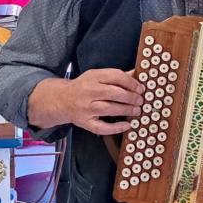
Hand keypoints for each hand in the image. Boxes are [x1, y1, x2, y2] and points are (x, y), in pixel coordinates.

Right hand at [29, 68, 143, 135]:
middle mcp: (89, 92)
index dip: (131, 82)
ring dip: (126, 110)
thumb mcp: (97, 76)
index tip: (140, 88)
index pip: (116, 76)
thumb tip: (136, 75)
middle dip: (130, 97)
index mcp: (93, 77)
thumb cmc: (83, 87)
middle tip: (140, 100)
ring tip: (137, 111)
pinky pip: (102, 127)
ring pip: (109, 109)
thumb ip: (115, 76)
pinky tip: (127, 125)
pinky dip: (116, 127)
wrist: (62, 100)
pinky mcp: (85, 122)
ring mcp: (86, 108)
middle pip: (114, 93)